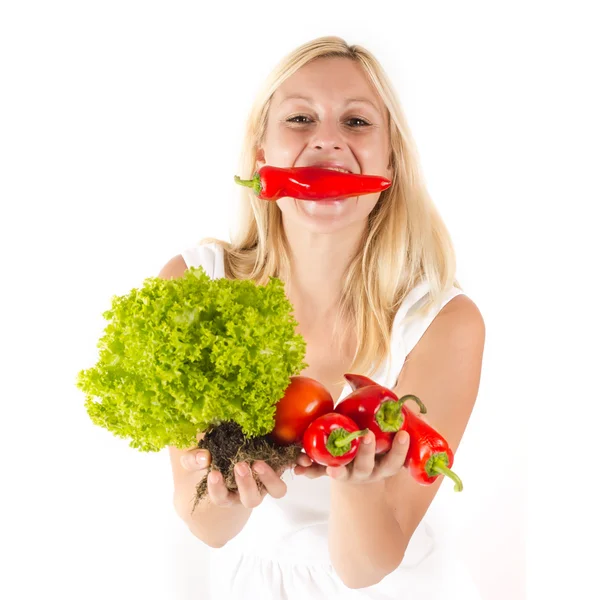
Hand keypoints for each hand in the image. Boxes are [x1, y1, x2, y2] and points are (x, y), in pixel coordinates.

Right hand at [180, 448, 288, 507]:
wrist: (230, 450)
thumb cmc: (211, 460)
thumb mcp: (197, 459)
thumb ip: (194, 459)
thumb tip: (203, 457)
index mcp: (228, 494)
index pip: (221, 498)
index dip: (217, 489)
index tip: (214, 473)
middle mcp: (249, 492)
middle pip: (251, 500)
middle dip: (246, 484)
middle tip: (240, 465)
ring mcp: (266, 482)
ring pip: (276, 490)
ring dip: (269, 478)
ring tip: (259, 462)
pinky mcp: (279, 467)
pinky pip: (290, 468)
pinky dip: (294, 462)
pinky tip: (294, 455)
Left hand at [294, 429, 409, 483]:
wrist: (357, 467)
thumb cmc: (378, 444)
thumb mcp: (389, 433)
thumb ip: (400, 419)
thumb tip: (416, 409)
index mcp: (384, 465)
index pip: (396, 460)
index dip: (400, 449)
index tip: (402, 434)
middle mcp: (367, 472)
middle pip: (368, 466)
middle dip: (368, 453)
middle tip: (367, 437)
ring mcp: (348, 474)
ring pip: (342, 474)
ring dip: (335, 470)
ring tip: (331, 468)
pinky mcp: (329, 471)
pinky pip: (318, 472)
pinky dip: (309, 471)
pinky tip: (299, 469)